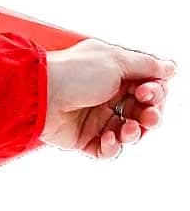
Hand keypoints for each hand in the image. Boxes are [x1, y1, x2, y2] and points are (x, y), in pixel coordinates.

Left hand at [40, 37, 173, 158]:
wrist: (37, 92)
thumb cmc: (73, 71)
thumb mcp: (115, 60)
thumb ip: (146, 65)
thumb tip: (171, 67)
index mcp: (114, 75)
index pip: (148, 88)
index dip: (156, 93)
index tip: (148, 92)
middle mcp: (106, 97)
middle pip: (143, 113)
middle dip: (151, 116)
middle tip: (148, 116)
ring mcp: (94, 118)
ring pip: (129, 133)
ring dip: (134, 133)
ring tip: (126, 128)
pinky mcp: (83, 138)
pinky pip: (107, 150)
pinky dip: (112, 147)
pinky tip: (107, 137)